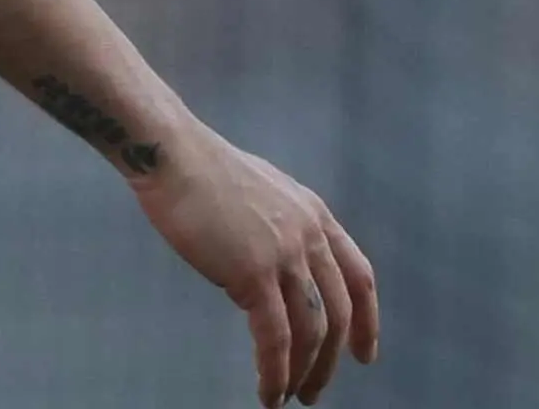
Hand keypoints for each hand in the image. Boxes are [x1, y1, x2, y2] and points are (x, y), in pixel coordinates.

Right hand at [131, 126, 380, 406]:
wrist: (172, 154)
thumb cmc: (199, 169)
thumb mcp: (259, 192)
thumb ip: (277, 225)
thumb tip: (268, 266)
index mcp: (314, 214)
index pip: (359, 275)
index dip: (366, 319)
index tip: (364, 353)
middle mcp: (309, 235)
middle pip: (340, 312)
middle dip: (331, 359)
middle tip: (316, 390)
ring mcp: (285, 254)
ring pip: (312, 331)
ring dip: (303, 372)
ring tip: (290, 397)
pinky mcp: (254, 273)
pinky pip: (276, 337)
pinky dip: (276, 371)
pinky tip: (268, 393)